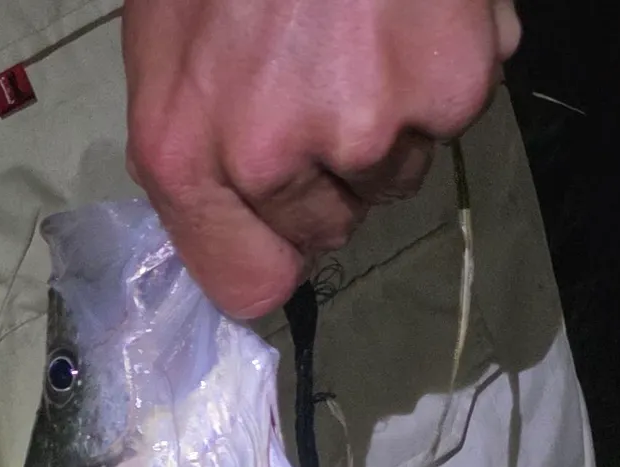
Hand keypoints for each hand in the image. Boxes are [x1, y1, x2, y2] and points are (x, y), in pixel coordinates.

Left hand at [124, 0, 521, 317]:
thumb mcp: (166, 41)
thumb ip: (195, 152)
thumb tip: (240, 236)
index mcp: (185, 153)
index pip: (249, 285)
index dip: (272, 252)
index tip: (283, 225)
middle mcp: (272, 158)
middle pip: (329, 231)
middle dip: (330, 172)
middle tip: (319, 71)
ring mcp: (366, 129)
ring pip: (396, 172)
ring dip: (388, 115)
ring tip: (360, 25)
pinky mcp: (448, 88)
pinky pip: (454, 112)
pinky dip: (444, 63)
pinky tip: (410, 8)